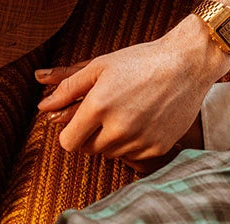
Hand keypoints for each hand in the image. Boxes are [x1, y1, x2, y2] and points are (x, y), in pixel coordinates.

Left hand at [36, 15, 229, 161]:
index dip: (70, 134)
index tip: (78, 125)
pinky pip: (132, 156)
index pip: (68, 142)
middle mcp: (117, 128)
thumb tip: (42, 107)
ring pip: (110, 153)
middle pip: (88, 149)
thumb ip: (67, 88)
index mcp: (98, 107)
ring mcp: (138, 141)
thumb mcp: (99, 67)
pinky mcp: (156, 148)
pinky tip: (143, 122)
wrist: (188, 64)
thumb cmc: (140, 61)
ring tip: (126, 115)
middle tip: (106, 114)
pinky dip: (133, 144)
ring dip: (112, 140)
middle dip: (91, 135)